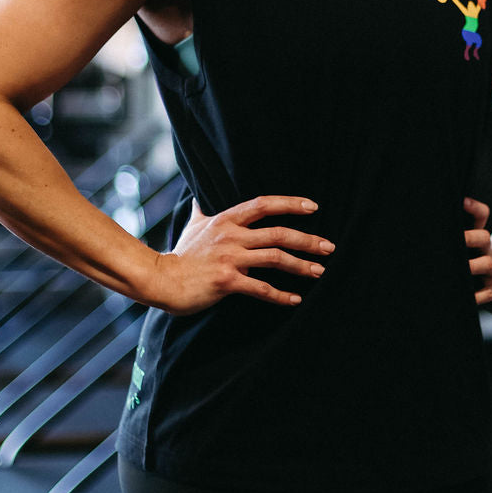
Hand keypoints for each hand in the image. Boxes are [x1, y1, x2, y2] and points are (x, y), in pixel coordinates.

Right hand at [146, 195, 331, 314]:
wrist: (162, 280)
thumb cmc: (181, 254)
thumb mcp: (193, 224)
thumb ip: (202, 209)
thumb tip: (198, 194)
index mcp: (227, 220)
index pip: (264, 204)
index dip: (290, 203)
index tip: (313, 206)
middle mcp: (231, 236)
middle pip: (278, 233)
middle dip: (308, 239)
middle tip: (329, 247)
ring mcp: (230, 258)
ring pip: (275, 258)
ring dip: (301, 265)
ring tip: (320, 271)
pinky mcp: (227, 281)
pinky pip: (260, 288)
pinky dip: (280, 295)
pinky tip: (295, 299)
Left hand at [464, 196, 491, 315]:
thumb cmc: (478, 270)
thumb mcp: (469, 255)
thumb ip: (453, 242)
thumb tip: (422, 229)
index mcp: (479, 242)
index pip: (481, 217)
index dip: (474, 208)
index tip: (462, 201)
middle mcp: (487, 254)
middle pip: (484, 237)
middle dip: (471, 236)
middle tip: (458, 238)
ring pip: (488, 264)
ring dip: (474, 265)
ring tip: (463, 268)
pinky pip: (488, 295)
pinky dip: (477, 297)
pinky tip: (466, 298)